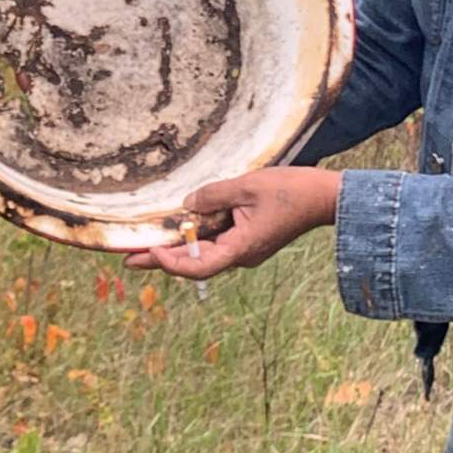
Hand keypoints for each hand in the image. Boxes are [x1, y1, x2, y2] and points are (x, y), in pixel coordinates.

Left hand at [123, 166, 342, 281]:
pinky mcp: (248, 239)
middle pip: (195, 264)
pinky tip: (179, 230)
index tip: (149, 251)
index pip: (198, 266)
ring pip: (204, 254)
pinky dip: (195, 239)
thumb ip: (214, 195)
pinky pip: (216, 242)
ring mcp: (245, 248)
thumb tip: (187, 205)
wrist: (325, 197)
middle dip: (161, 261)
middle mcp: (241, 254)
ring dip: (175, 250)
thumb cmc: (291, 191)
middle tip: (128, 260)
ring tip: (144, 247)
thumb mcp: (248, 186)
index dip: (170, 263)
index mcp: (241, 248)